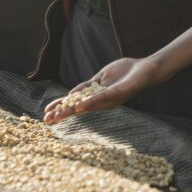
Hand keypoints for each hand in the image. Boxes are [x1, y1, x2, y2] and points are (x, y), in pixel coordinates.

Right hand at [43, 56, 164, 123]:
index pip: (74, 102)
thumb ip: (88, 86)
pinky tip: (78, 107)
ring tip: (56, 117)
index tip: (45, 113)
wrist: (146, 69)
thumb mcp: (101, 77)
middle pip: (77, 108)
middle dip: (61, 114)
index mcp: (96, 96)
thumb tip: (71, 95)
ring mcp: (108, 99)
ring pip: (86, 106)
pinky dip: (89, 103)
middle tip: (46, 121)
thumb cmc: (126, 73)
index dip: (60, 107)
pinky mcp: (117, 94)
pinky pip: (101, 99)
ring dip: (70, 112)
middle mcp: (101, 101)